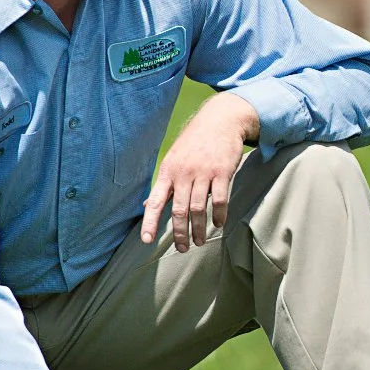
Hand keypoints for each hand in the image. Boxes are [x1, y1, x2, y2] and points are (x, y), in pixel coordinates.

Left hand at [140, 92, 259, 252]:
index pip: (154, 202)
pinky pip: (220, 199)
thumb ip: (163, 185)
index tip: (146, 241)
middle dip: (180, 233)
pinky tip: (218, 224)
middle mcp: (183, 173)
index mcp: (168, 172)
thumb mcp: (173, 159)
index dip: (150, 222)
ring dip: (200, 229)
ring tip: (201, 241)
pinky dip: (219, 215)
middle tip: (183, 249)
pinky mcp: (222, 171)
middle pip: (179, 211)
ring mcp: (203, 172)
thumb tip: (147, 206)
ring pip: (199, 208)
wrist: (220, 120)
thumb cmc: (194, 142)